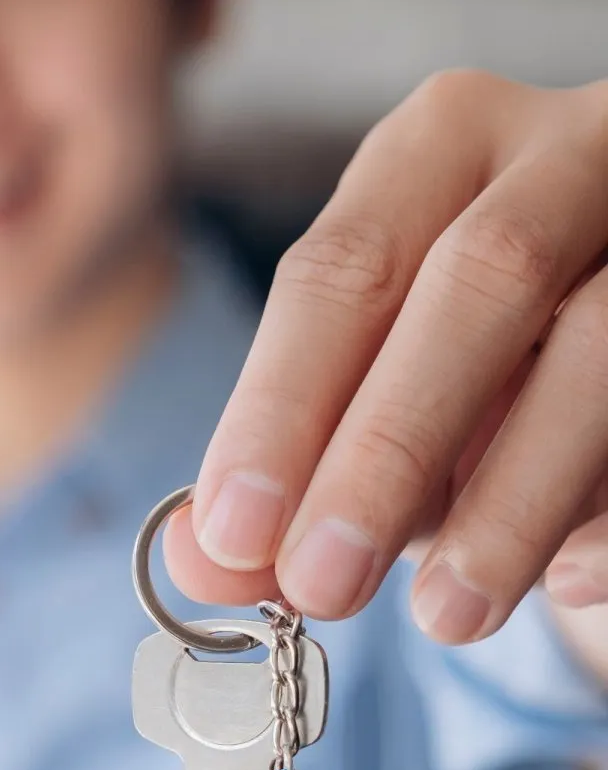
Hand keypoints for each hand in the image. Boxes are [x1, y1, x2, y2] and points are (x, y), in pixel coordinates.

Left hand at [166, 70, 607, 645]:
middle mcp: (557, 157)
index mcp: (431, 154)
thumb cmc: (459, 365)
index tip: (236, 532)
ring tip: (445, 614)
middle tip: (323, 583)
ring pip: (602, 344)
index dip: (280, 407)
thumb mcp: (361, 397)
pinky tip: (565, 582)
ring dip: (513, 498)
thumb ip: (285, 470)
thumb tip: (202, 562)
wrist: (598, 339)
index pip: (338, 271)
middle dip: (389, 450)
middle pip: (478, 282)